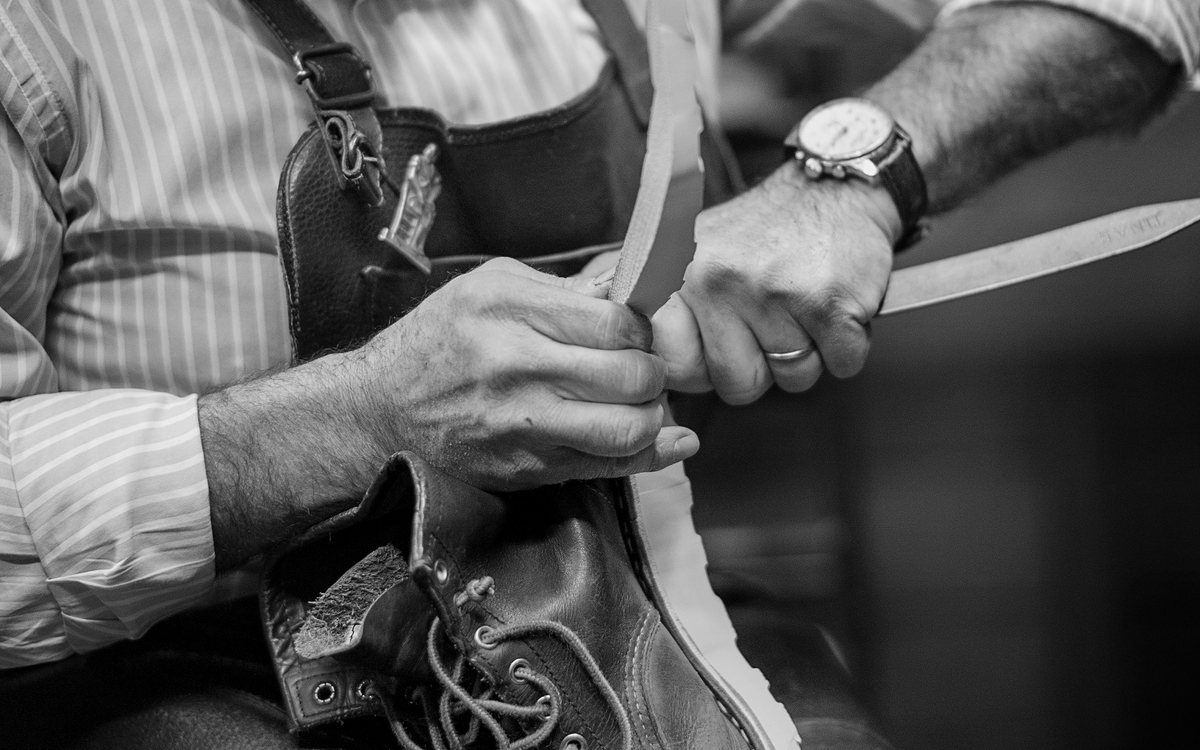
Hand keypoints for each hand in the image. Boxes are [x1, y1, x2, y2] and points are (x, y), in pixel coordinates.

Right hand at [360, 257, 697, 489]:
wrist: (380, 411)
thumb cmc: (439, 340)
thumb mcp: (490, 288)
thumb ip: (563, 289)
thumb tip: (631, 284)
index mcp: (509, 311)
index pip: (616, 323)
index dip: (642, 329)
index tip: (636, 333)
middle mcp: (518, 369)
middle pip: (631, 375)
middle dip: (654, 371)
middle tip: (645, 368)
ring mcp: (525, 426)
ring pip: (628, 428)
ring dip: (653, 415)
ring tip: (642, 402)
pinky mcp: (530, 469)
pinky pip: (609, 467)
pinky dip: (651, 455)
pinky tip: (670, 441)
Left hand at [654, 166, 897, 403]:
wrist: (836, 187)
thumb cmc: (769, 232)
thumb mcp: (703, 255)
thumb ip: (676, 309)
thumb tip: (656, 369)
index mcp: (684, 276)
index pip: (675, 365)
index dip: (705, 370)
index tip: (721, 350)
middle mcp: (719, 283)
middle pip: (739, 385)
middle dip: (764, 367)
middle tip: (776, 323)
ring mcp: (773, 294)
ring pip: (794, 378)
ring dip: (810, 354)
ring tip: (806, 306)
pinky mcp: (827, 304)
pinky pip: (841, 364)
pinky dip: (847, 345)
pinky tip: (835, 306)